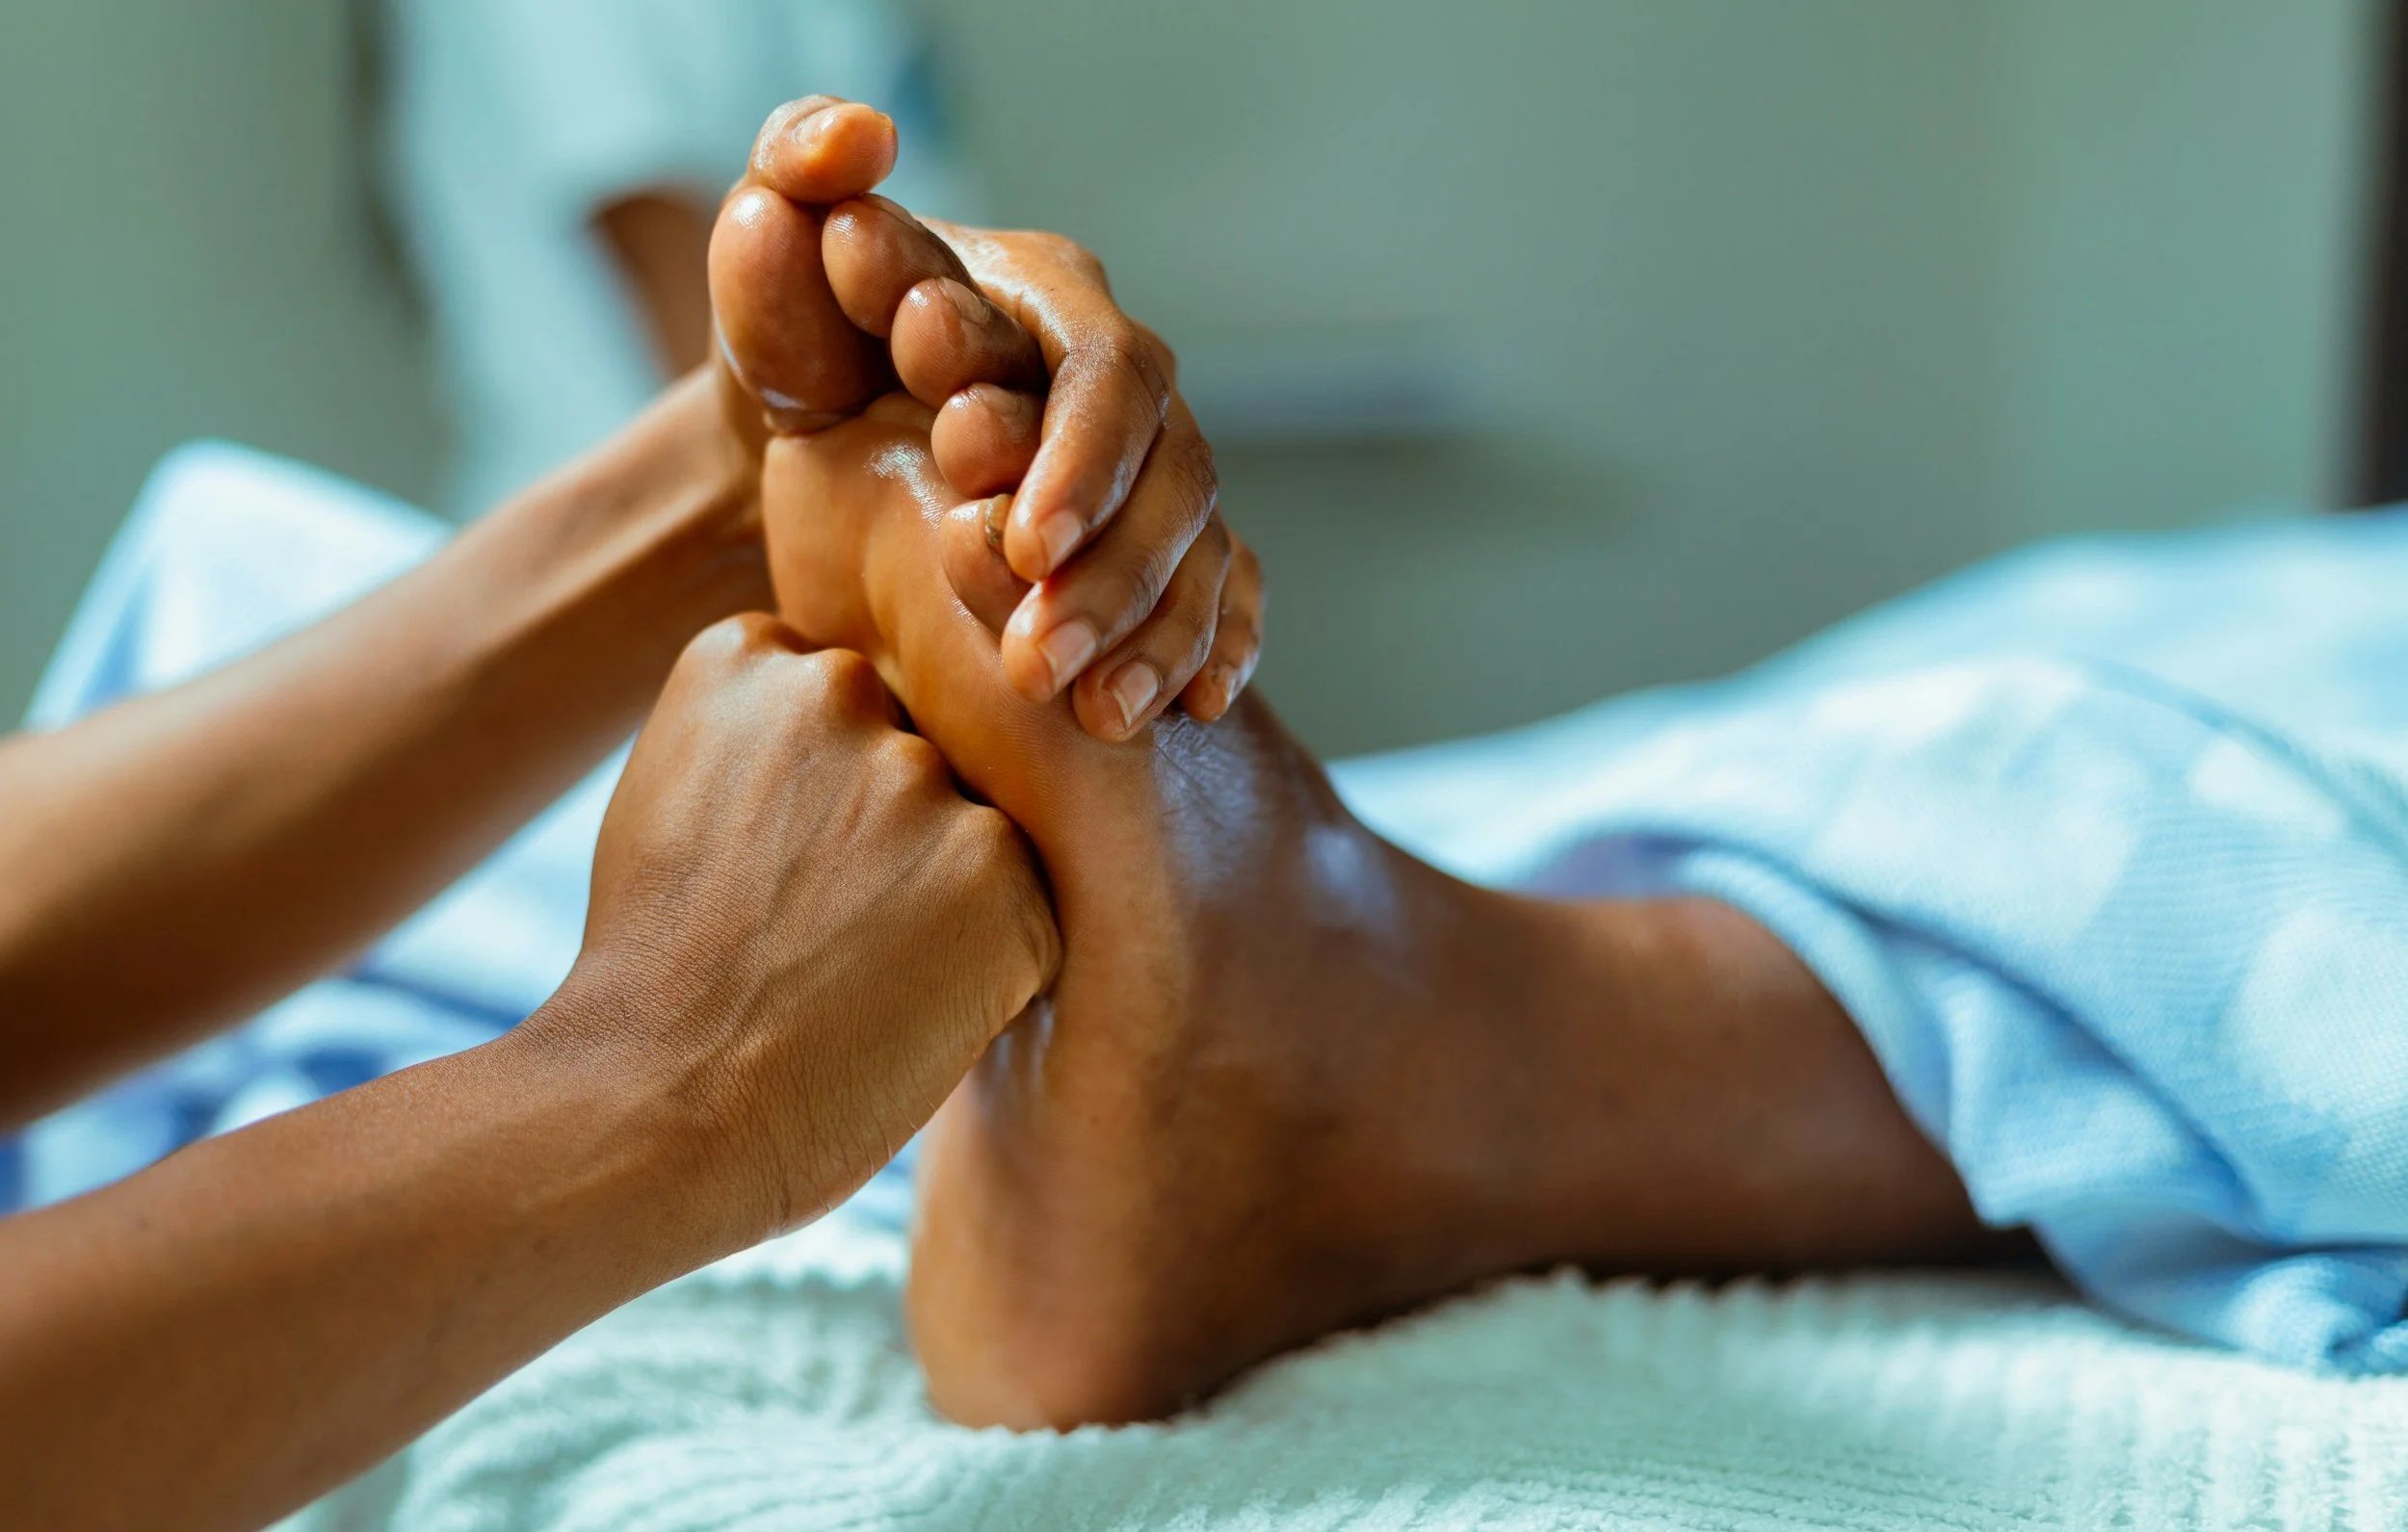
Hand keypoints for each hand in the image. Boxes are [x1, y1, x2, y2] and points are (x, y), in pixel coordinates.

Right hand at [548, 615, 1059, 1237]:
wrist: (655, 1109)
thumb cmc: (657, 981)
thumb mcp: (675, 799)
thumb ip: (766, 735)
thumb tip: (865, 725)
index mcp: (749, 656)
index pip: (840, 702)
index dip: (817, 802)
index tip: (768, 869)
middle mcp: (840, 688)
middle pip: (916, 758)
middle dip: (889, 843)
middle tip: (816, 938)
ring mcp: (924, 776)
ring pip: (977, 834)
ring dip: (944, 904)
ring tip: (855, 980)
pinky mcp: (999, 867)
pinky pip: (1029, 913)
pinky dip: (991, 972)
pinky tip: (904, 1012)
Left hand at [710, 98, 1262, 740]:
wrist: (801, 443)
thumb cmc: (796, 336)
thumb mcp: (769, 253)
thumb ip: (794, 172)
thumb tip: (854, 144)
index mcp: (1049, 300)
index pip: (1105, 374)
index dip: (1078, 461)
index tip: (1019, 546)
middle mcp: (1117, 386)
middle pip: (1174, 475)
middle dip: (1115, 574)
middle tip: (1037, 663)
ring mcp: (1149, 471)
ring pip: (1202, 550)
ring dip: (1156, 634)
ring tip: (1097, 717)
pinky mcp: (1152, 551)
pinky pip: (1223, 598)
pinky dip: (1213, 649)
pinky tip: (1195, 708)